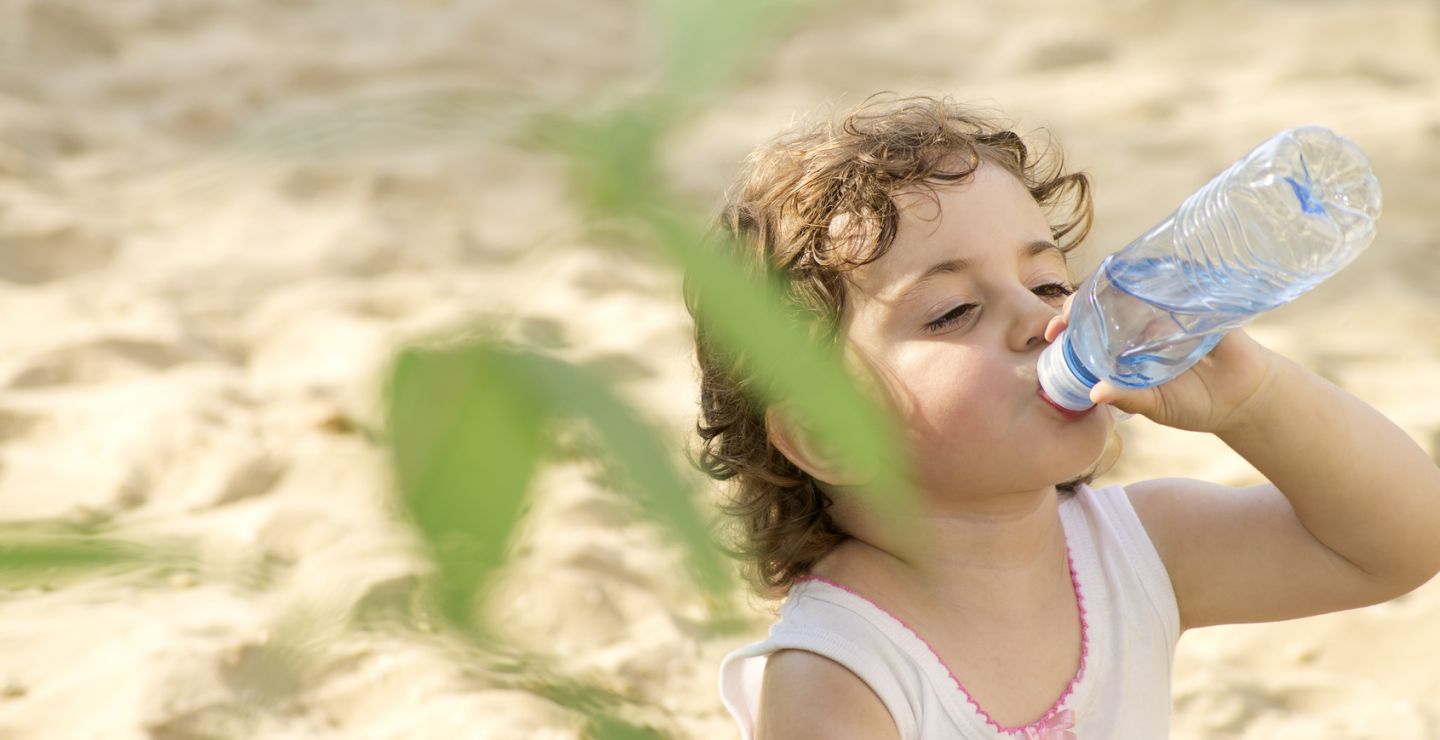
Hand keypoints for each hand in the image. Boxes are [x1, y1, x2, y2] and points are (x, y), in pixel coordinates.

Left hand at [1043, 295, 1277, 433]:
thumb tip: (1095, 394)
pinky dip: (1164, 276)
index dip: (1068, 325)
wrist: (1245, 400)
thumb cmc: (1195, 404)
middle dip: (1081, 302)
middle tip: (1067, 314)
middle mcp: (1143, 324)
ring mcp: (1169, 311)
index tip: (1051, 331)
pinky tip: (1148, 275)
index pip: (1089, 328)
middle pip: (1104, 302)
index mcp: (1126, 348)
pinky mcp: (1197, 304)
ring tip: (1098, 295)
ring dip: (1114, 285)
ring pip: (1134, 287)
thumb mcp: (1157, 406)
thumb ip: (1129, 398)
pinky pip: (1179, 283)